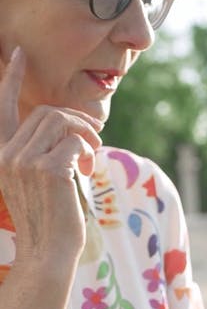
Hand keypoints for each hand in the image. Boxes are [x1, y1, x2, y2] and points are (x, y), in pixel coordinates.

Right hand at [0, 47, 102, 260]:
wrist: (48, 254)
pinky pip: (76, 142)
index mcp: (3, 156)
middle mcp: (8, 156)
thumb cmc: (51, 221)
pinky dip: (88, 151)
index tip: (19, 54)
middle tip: (95, 139)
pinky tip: (88, 170)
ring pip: (62, 122)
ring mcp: (25, 162)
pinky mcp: (49, 170)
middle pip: (47, 112)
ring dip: (85, 134)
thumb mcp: (41, 181)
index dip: (12, 80)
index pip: (3, 109)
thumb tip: (76, 131)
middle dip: (76, 119)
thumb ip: (46, 153)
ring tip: (92, 155)